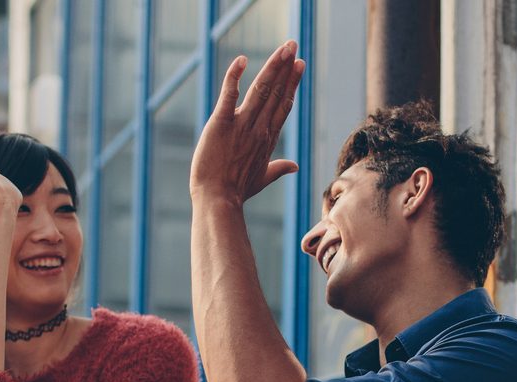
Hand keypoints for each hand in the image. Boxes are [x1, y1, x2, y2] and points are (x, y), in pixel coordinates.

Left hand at [189, 42, 304, 204]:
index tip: (299, 66)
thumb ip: (278, 168)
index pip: (283, 105)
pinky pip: (228, 96)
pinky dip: (233, 77)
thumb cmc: (236, 191)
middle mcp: (258, 128)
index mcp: (267, 138)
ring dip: (273, 67)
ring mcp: (241, 125)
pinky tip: (241, 60)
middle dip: (286, 67)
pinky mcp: (221, 124)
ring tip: (284, 48)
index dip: (292, 83)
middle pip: (276, 92)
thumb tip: (294, 166)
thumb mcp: (262, 177)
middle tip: (293, 46)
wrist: (217, 201)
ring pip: (261, 90)